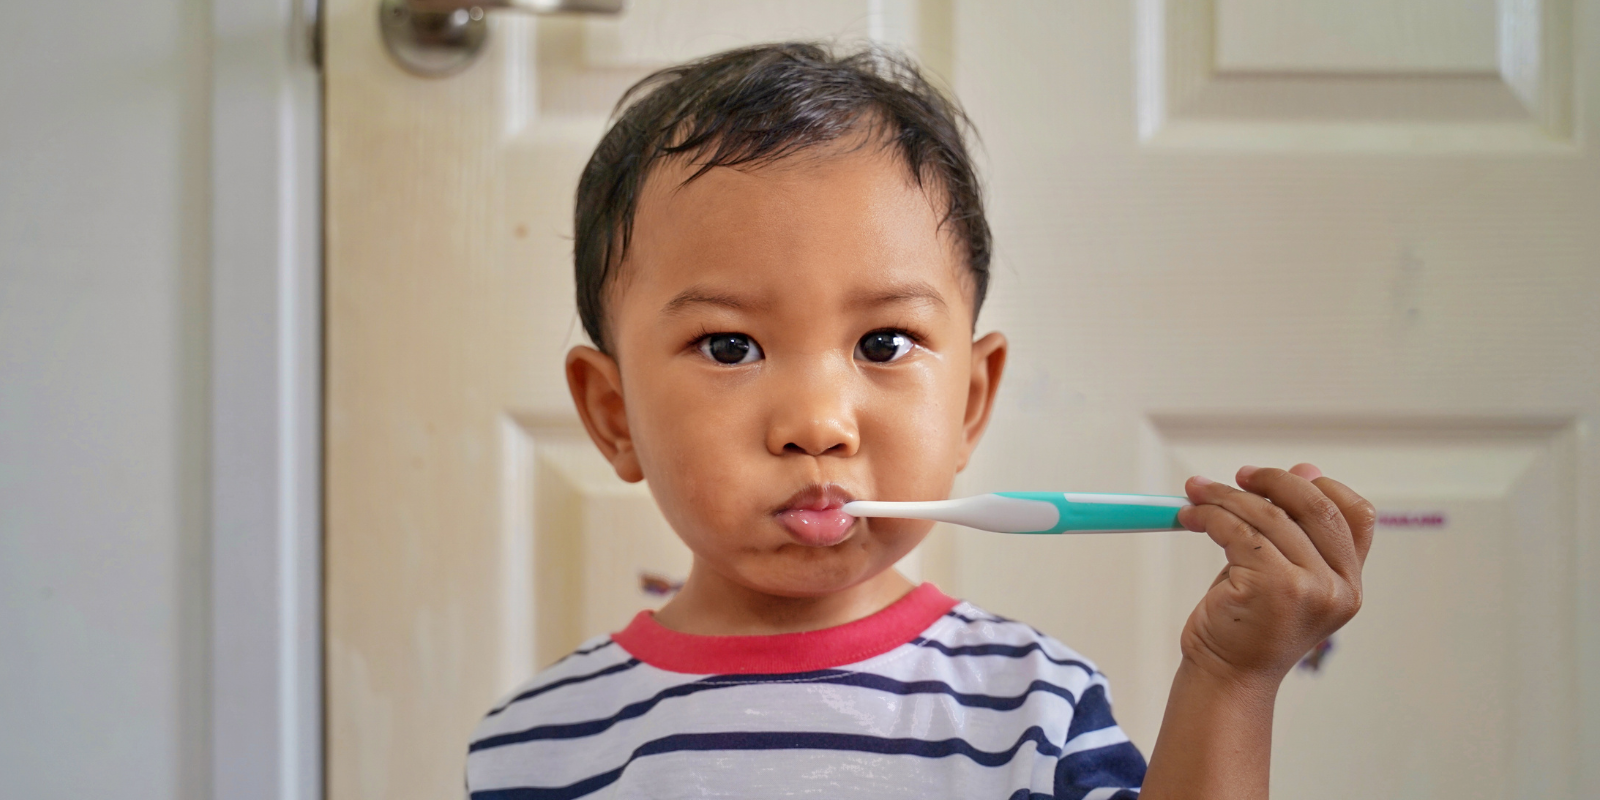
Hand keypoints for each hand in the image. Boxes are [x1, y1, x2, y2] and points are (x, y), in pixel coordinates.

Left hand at [1175, 464, 1375, 685]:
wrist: (1227, 677)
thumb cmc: (1249, 626)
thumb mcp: (1282, 571)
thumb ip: (1296, 529)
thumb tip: (1306, 469)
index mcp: (1349, 582)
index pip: (1357, 515)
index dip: (1323, 486)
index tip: (1285, 475)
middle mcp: (1339, 586)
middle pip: (1316, 506)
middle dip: (1273, 481)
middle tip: (1239, 476)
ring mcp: (1309, 587)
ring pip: (1269, 515)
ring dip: (1226, 496)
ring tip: (1198, 493)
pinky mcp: (1273, 586)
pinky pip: (1237, 530)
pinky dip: (1209, 515)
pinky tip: (1191, 517)